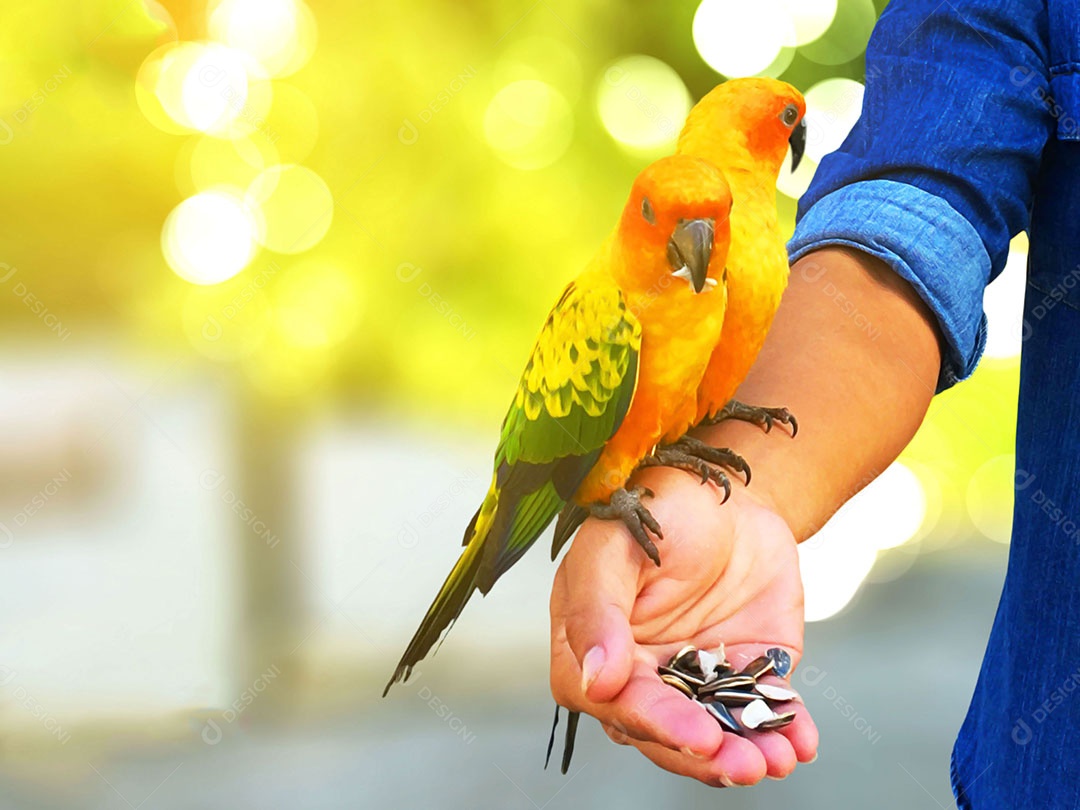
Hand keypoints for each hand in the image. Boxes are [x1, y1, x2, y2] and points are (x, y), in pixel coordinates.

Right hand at [549, 464, 817, 785]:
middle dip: (704, 754)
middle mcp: (642, 671)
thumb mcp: (617, 543)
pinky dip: (785, 729)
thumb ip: (595, 608)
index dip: (651, 721)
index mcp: (596, 644)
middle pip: (664, 731)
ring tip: (777, 759)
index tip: (693, 731)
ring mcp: (695, 675)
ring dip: (744, 753)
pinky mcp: (746, 669)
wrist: (729, 490)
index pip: (614, 701)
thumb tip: (595, 682)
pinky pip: (764, 709)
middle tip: (744, 764)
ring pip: (715, 731)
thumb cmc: (658, 504)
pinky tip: (801, 741)